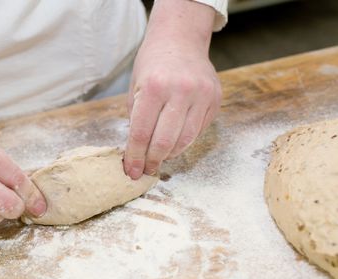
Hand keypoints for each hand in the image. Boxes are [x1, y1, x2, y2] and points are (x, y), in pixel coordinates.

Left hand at [123, 0, 221, 178]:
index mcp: (154, 87)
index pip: (141, 133)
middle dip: (152, 161)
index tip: (131, 171)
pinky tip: (174, 143)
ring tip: (159, 158)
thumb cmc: (152, 65)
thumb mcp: (135, 89)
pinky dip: (184, 142)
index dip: (135, 157)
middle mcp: (180, 91)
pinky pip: (198, 131)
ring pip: (185, 141)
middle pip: (164, 142)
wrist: (180, 39)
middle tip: (145, 170)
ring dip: (169, 155)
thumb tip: (136, 155)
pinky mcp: (214, 99)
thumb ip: (136, 120)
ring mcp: (201, 95)